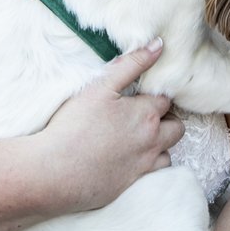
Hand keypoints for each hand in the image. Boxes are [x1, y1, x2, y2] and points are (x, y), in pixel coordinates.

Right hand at [35, 38, 184, 211]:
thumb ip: (132, 64)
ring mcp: (144, 165)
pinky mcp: (132, 185)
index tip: (142, 97)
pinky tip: (131, 159)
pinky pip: (154, 173)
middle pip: (177, 127)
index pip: (165, 100)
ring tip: (139, 138)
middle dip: (166, 120)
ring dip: (160, 144)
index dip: (155, 96)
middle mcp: (152, 141)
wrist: (52, 172)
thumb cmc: (73, 126)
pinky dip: (149, 165)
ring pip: (168, 152)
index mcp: (146, 115)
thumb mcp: (100, 86)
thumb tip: (159, 45)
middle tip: (144, 116)